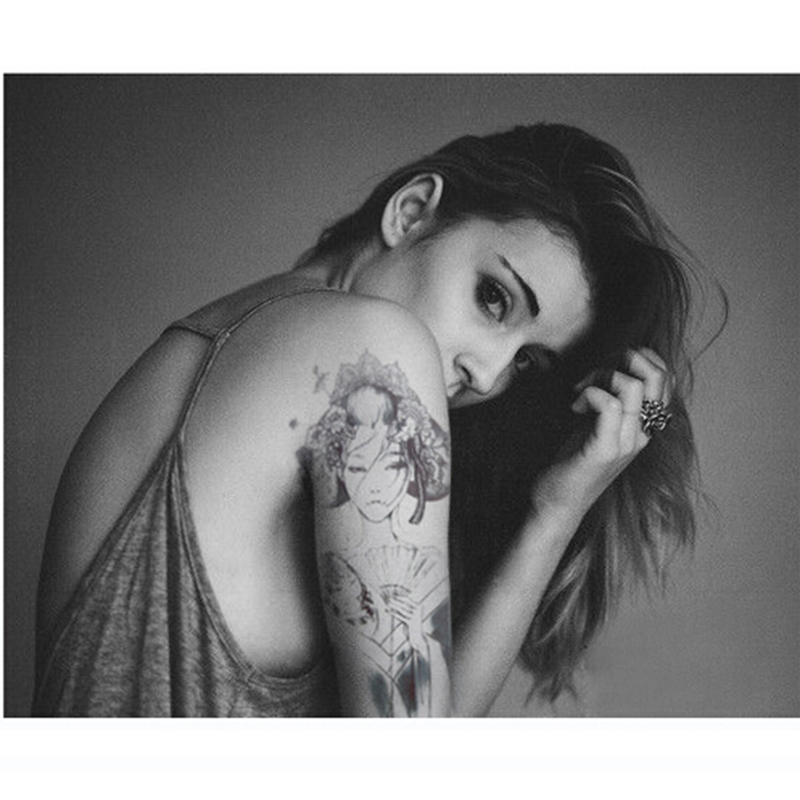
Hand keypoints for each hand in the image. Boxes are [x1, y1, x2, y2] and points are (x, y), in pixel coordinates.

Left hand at [533, 348, 670, 517]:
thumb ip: (611, 398)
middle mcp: (642, 433)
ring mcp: (626, 443)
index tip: (606, 370)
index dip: (638, 358)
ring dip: (601, 377)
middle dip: (623, 359)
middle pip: (658, 375)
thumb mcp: (597, 423)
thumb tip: (610, 364)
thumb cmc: (573, 461)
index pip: (666, 376)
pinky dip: (589, 394)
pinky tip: (574, 409)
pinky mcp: (605, 450)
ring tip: (580, 393)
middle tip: (593, 377)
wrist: (557, 504)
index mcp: (645, 425)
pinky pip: (610, 405)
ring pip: (633, 386)